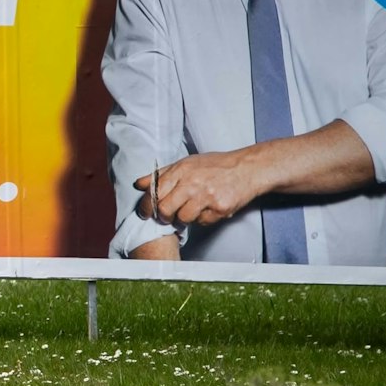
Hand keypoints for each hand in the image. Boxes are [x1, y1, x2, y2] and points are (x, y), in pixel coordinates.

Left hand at [135, 150, 266, 226]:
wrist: (247, 169)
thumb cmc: (215, 166)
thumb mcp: (186, 163)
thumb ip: (161, 174)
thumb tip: (138, 184)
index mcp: (181, 171)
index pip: (154, 192)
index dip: (146, 206)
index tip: (145, 213)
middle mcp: (192, 183)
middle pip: (165, 209)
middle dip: (163, 216)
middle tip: (167, 216)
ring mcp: (206, 197)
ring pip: (183, 219)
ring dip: (184, 218)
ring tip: (190, 210)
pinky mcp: (220, 208)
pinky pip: (202, 222)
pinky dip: (202, 219)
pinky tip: (207, 209)